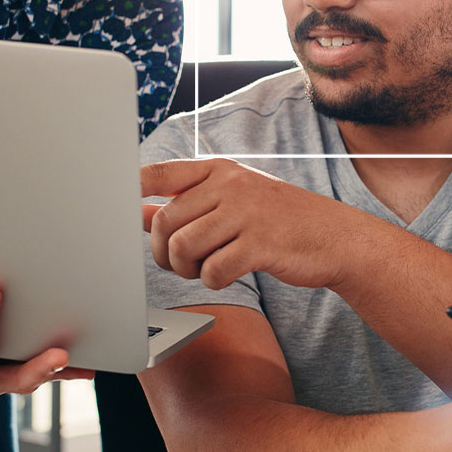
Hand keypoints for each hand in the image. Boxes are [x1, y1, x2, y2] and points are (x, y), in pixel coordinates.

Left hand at [142, 158, 368, 290]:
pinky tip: (226, 275)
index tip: (118, 208)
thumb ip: (186, 204)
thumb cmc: (278, 220)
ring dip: (186, 269)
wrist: (334, 236)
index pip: (160, 173)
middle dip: (161, 251)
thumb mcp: (233, 201)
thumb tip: (137, 213)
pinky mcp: (260, 244)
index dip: (131, 190)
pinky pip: (213, 270)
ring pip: (184, 247)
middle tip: (177, 263)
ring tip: (203, 269)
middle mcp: (231, 185)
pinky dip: (213, 280)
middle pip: (165, 220)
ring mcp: (247, 213)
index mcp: (220, 170)